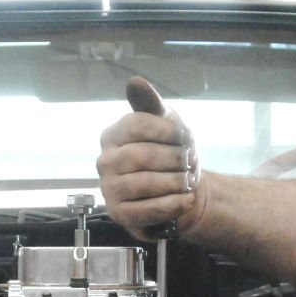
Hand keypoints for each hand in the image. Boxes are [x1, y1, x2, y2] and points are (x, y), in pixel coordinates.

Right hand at [97, 77, 204, 239]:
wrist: (179, 190)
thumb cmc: (169, 153)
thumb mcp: (165, 124)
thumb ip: (151, 104)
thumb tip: (135, 81)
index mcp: (112, 135)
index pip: (136, 125)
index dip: (166, 130)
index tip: (186, 137)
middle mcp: (105, 162)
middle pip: (140, 155)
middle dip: (173, 158)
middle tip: (190, 162)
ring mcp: (109, 189)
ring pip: (144, 183)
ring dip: (174, 182)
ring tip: (189, 181)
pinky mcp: (120, 214)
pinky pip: (148, 210)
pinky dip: (173, 204)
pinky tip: (187, 198)